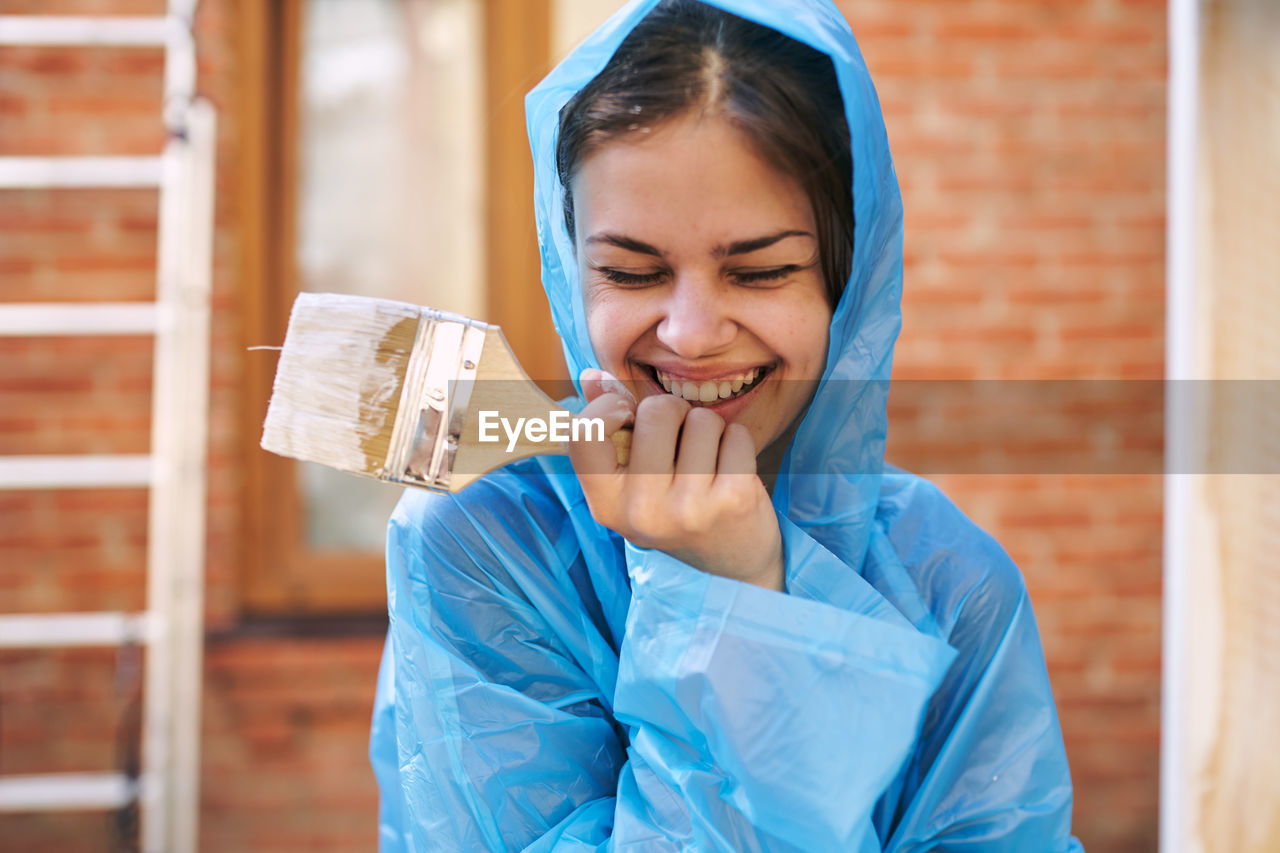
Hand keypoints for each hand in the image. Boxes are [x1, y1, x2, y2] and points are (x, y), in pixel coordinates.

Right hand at [569, 369, 783, 590]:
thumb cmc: (674, 508)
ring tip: (707, 460)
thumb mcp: (632, 478)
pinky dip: (736, 442)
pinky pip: (735, 434)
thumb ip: (608, 425)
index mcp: (606, 505)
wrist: (731, 566)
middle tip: (679, 443)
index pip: (583, 434)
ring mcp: (688, 509)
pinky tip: (731, 469)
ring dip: (708, 428)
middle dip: (673, 413)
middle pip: (657, 412)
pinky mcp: (733, 501)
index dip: (608, 408)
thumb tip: (592, 375)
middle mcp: (642, 512)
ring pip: (701, 419)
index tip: (628, 414)